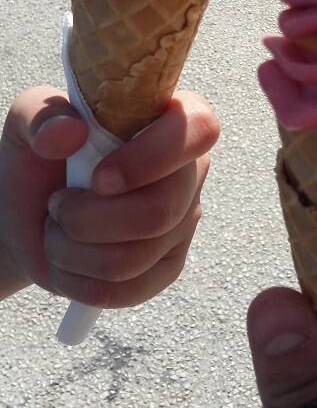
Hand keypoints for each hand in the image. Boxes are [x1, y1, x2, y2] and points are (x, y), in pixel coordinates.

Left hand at [0, 86, 218, 305]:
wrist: (28, 212)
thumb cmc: (40, 157)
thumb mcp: (28, 121)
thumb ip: (42, 117)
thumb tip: (69, 133)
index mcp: (167, 121)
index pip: (198, 129)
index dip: (153, 157)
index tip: (100, 177)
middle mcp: (187, 172)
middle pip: (162, 210)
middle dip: (89, 219)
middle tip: (58, 205)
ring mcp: (182, 222)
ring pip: (134, 257)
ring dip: (72, 249)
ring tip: (56, 228)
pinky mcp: (167, 268)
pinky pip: (126, 290)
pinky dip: (77, 280)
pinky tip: (66, 259)